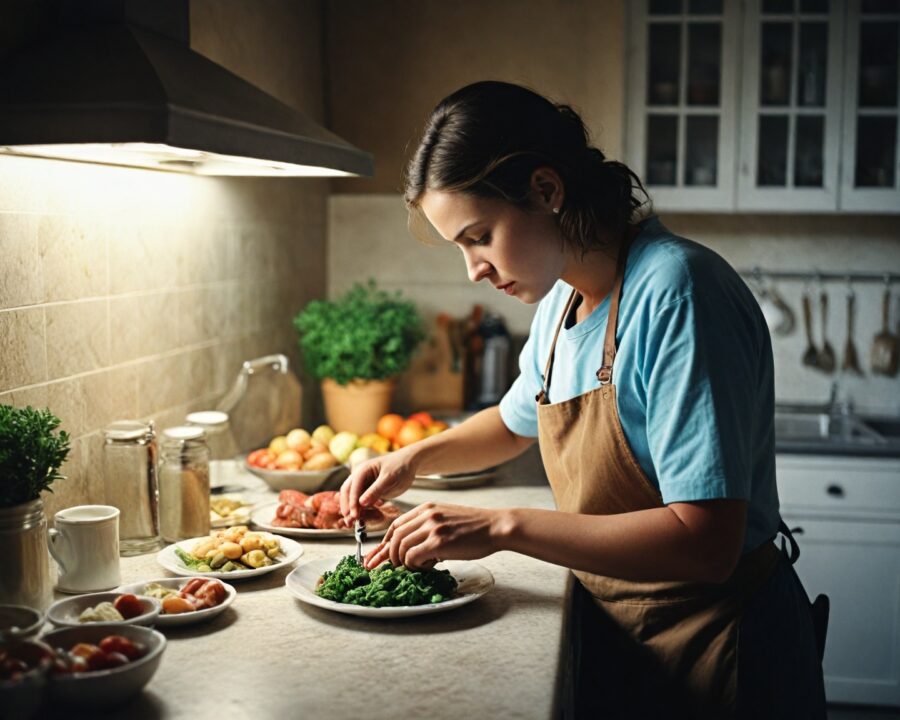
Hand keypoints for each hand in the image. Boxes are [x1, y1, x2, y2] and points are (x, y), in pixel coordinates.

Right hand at [339, 449, 417, 523]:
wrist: (410, 464)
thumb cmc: (400, 467)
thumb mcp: (389, 478)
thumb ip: (376, 490)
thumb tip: (362, 503)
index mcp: (363, 469)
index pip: (353, 487)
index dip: (352, 502)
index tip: (353, 514)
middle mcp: (360, 476)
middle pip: (348, 492)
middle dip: (347, 507)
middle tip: (349, 521)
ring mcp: (364, 484)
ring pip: (353, 498)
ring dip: (352, 510)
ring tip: (352, 523)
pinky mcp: (370, 491)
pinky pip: (362, 501)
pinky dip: (361, 510)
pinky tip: (364, 517)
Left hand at [364, 502, 500, 569]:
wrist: (496, 527)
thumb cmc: (475, 527)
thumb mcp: (447, 518)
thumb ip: (428, 527)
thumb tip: (413, 547)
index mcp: (426, 508)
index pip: (396, 524)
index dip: (386, 542)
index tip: (381, 555)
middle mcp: (426, 514)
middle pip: (395, 536)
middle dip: (389, 555)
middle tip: (392, 568)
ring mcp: (432, 527)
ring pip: (401, 547)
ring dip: (403, 562)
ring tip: (415, 568)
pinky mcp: (438, 542)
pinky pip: (412, 557)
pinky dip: (414, 566)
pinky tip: (427, 567)